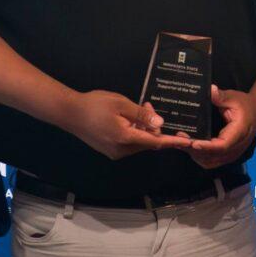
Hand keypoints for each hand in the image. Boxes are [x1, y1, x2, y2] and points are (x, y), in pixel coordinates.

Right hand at [63, 90, 192, 158]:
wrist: (68, 112)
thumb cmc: (94, 105)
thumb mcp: (121, 104)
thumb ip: (142, 115)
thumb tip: (160, 124)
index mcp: (125, 139)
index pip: (155, 143)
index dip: (172, 142)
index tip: (187, 142)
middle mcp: (121, 150)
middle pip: (148, 142)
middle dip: (153, 126)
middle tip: (148, 106)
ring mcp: (115, 152)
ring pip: (139, 142)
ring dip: (144, 128)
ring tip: (139, 108)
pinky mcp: (110, 150)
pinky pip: (130, 143)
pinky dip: (135, 132)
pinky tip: (130, 118)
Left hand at [187, 86, 255, 169]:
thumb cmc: (244, 105)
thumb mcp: (234, 97)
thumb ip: (222, 96)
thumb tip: (211, 90)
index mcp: (239, 132)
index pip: (223, 145)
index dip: (208, 146)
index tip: (193, 143)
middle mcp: (237, 147)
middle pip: (214, 156)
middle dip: (195, 150)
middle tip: (178, 141)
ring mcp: (232, 154)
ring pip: (211, 161)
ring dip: (195, 155)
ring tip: (180, 144)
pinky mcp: (227, 156)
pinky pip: (212, 162)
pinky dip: (199, 157)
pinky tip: (189, 148)